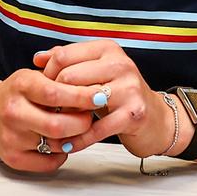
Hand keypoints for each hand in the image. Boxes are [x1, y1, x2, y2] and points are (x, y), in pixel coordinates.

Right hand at [0, 68, 99, 174]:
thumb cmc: (15, 93)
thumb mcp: (33, 76)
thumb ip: (60, 82)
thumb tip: (94, 91)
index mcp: (21, 85)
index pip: (55, 93)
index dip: (82, 97)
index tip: (100, 96)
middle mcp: (14, 112)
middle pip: (58, 125)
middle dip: (82, 122)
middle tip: (90, 116)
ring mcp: (12, 137)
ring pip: (56, 145)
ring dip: (74, 138)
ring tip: (76, 128)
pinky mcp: (13, 157)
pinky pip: (48, 162)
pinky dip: (61, 155)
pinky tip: (62, 143)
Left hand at [37, 40, 175, 159]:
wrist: (158, 120)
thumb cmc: (120, 95)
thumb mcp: (97, 71)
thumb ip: (69, 62)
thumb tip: (38, 58)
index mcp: (107, 49)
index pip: (63, 56)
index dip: (47, 75)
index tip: (42, 92)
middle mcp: (120, 64)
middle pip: (68, 76)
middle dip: (53, 97)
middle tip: (46, 112)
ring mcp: (129, 88)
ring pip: (80, 100)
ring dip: (63, 118)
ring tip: (51, 130)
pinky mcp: (134, 114)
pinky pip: (96, 129)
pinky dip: (78, 140)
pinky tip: (67, 145)